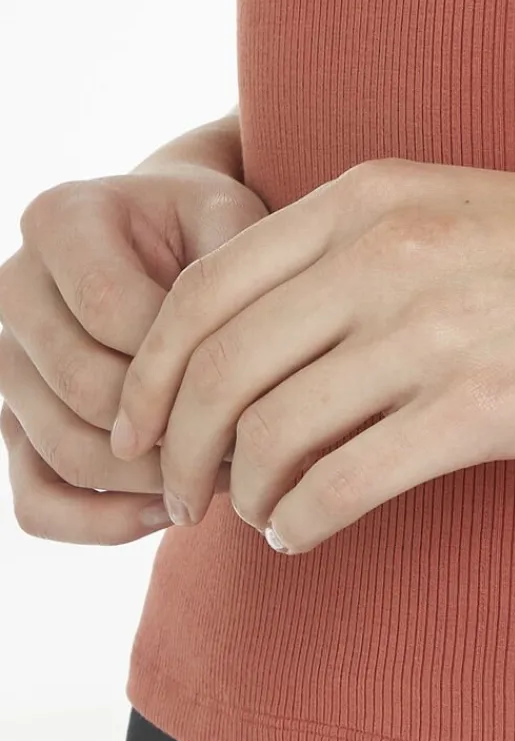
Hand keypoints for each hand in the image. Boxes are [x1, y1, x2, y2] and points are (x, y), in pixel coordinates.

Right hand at [0, 164, 268, 543]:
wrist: (173, 239)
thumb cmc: (211, 228)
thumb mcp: (232, 217)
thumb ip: (230, 268)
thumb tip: (234, 374)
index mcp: (59, 220)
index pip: (111, 311)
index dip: (189, 359)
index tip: (262, 379)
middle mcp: (13, 288)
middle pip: (85, 388)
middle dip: (179, 425)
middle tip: (256, 439)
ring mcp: (5, 361)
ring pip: (66, 450)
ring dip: (153, 478)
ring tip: (230, 470)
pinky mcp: (15, 420)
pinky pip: (37, 500)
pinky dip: (101, 523)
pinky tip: (170, 508)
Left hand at [111, 156, 514, 554]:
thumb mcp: (440, 210)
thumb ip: (342, 257)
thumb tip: (255, 345)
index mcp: (363, 200)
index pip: (203, 290)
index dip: (150, 373)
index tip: (139, 426)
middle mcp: (384, 256)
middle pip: (219, 367)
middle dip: (174, 446)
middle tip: (175, 493)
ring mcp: (434, 330)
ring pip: (272, 430)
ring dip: (240, 490)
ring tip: (249, 514)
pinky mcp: (486, 406)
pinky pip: (347, 481)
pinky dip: (302, 521)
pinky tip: (301, 534)